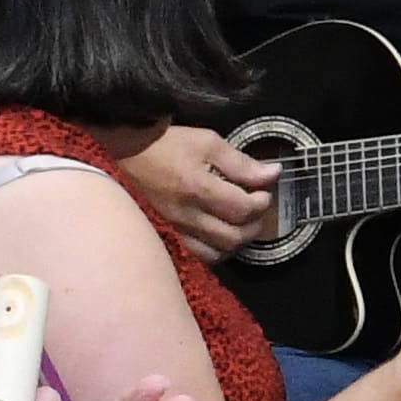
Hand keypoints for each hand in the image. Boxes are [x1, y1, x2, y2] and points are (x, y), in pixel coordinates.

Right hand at [118, 126, 279, 261]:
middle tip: (256, 207)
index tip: (263, 191)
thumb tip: (274, 173)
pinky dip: (215, 250)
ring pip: (217, 253)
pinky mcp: (166, 236)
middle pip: (234, 237)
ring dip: (237, 241)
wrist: (126, 152)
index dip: (262, 202)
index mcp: (198, 189)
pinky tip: (218, 234)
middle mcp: (186, 216)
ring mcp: (174, 230)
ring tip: (240, 222)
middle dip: (254, 224)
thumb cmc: (166, 145)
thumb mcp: (208, 143)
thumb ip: (242, 163)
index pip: (243, 209)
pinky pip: (197, 257)